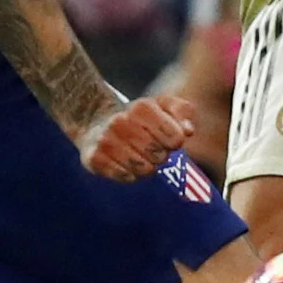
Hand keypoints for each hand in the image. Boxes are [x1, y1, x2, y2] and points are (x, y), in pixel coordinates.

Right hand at [76, 93, 194, 181]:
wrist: (96, 122)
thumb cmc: (138, 118)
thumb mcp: (163, 105)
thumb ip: (182, 111)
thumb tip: (187, 130)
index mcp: (141, 107)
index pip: (175, 138)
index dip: (174, 142)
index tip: (167, 138)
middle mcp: (121, 122)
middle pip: (159, 156)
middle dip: (160, 155)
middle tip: (151, 148)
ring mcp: (106, 141)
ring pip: (143, 169)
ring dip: (146, 167)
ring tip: (139, 156)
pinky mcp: (94, 159)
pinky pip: (126, 177)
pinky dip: (130, 174)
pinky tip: (125, 163)